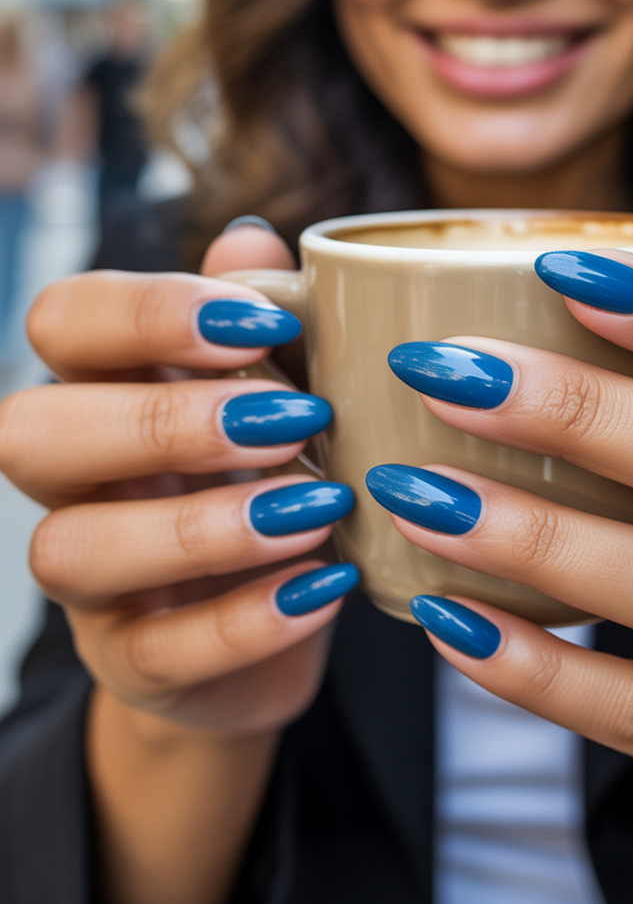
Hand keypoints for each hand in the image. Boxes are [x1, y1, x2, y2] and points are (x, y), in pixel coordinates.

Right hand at [0, 224, 355, 736]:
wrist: (287, 607)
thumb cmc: (281, 463)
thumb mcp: (288, 383)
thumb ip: (266, 318)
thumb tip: (250, 240)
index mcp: (107, 382)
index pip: (62, 319)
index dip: (146, 313)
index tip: (263, 324)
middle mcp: (73, 477)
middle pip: (34, 431)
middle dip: (163, 422)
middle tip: (295, 420)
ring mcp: (90, 580)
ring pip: (74, 549)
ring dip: (203, 525)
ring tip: (320, 504)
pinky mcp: (130, 663)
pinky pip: (155, 652)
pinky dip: (246, 620)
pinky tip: (327, 584)